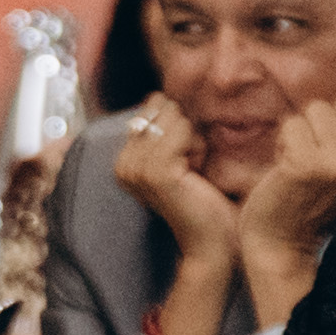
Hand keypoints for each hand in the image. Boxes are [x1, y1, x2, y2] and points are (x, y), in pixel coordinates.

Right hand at [112, 95, 234, 260]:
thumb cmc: (202, 198)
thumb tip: (155, 95)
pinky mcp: (156, 171)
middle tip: (190, 168)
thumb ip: (162, 127)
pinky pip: (183, 131)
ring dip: (194, 142)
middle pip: (162, 110)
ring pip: (174, 119)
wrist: (213, 238)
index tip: (182, 161)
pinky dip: (199, 148)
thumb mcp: (177, 155)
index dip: (177, 127)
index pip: (151, 107)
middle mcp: (122, 164)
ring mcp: (136, 169)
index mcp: (122, 160)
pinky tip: (196, 173)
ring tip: (193, 172)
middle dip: (185, 132)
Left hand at [236, 96, 335, 328]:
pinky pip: (293, 124)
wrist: (284, 246)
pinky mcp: (306, 164)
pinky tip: (284, 167)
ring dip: (301, 131)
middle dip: (323, 123)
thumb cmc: (315, 208)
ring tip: (298, 161)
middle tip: (312, 157)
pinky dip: (283, 141)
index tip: (331, 157)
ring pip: (317, 109)